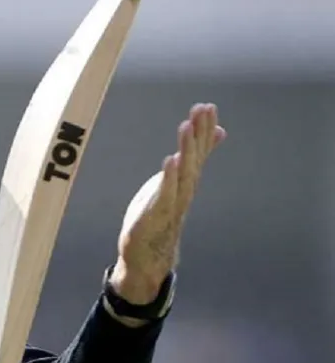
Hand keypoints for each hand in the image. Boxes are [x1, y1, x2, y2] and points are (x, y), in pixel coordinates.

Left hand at [109, 103, 226, 304]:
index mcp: (186, 183)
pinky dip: (170, 177)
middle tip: (202, 108)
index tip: (208, 106)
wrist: (148, 255)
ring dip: (186, 149)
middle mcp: (184, 191)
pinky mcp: (157, 215)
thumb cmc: (160, 216)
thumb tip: (214, 138)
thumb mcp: (174, 185)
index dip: (204, 129)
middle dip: (198, 133)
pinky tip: (171, 160)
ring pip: (183, 173)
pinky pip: (166, 194)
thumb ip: (190, 164)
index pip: (199, 152)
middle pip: (194, 158)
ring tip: (186, 126)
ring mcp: (173, 203)